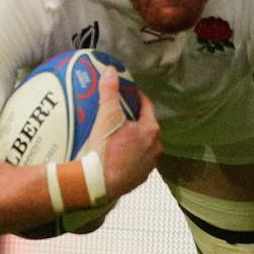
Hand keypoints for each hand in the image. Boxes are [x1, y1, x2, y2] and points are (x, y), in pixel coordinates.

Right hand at [81, 63, 158, 198]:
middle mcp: (155, 147)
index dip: (136, 98)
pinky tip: (116, 155)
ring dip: (133, 140)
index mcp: (150, 130)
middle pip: (146, 126)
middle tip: (118, 116)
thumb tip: (111, 70)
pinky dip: (129, 156)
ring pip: (143, 145)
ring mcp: (149, 165)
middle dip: (134, 120)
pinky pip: (137, 162)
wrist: (97, 184)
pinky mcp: (140, 179)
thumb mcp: (106, 116)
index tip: (127, 95)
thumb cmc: (105, 149)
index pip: (147, 106)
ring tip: (116, 136)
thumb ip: (109, 92)